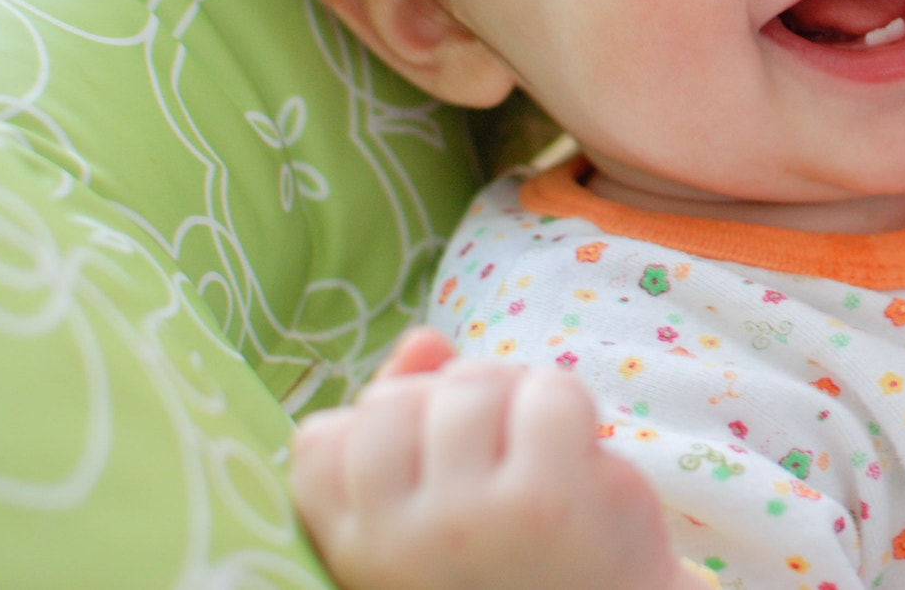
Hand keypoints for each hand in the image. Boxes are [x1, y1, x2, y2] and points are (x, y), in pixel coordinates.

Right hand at [293, 332, 704, 589]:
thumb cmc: (521, 565)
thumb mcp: (440, 516)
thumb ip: (409, 431)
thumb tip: (422, 340)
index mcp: (359, 554)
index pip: (321, 441)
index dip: (385, 430)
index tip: (435, 468)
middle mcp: (398, 542)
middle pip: (397, 397)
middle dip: (456, 406)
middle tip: (501, 463)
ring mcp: (468, 519)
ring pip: (474, 383)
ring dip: (518, 403)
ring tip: (542, 462)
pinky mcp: (545, 499)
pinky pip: (547, 391)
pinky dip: (574, 409)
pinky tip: (583, 465)